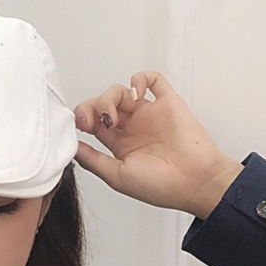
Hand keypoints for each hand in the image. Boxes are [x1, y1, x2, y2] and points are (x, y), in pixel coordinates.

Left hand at [73, 70, 243, 218]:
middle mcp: (133, 128)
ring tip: (114, 116)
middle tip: (93, 120)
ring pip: (122, 90)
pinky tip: (135, 93)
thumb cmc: (160, 186)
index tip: (81, 125)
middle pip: (103, 104)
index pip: (93, 122)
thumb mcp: (116, 176)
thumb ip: (92, 160)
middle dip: (91, 106)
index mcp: (120, 145)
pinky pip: (153, 79)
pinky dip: (140, 79)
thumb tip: (71, 147)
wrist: (195, 183)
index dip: (82, 118)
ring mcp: (150, 114)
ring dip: (110, 97)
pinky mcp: (168, 103)